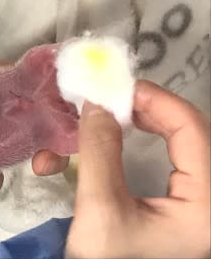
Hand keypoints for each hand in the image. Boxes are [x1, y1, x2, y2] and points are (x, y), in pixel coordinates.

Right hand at [65, 80, 209, 258]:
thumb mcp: (100, 208)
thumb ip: (99, 150)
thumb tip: (96, 102)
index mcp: (207, 206)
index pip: (192, 130)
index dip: (155, 100)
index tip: (117, 88)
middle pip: (190, 132)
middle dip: (147, 109)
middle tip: (113, 98)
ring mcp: (198, 201)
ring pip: (181, 141)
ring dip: (145, 121)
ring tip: (116, 112)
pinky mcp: (180, 202)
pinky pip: (172, 156)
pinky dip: (146, 137)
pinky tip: (123, 132)